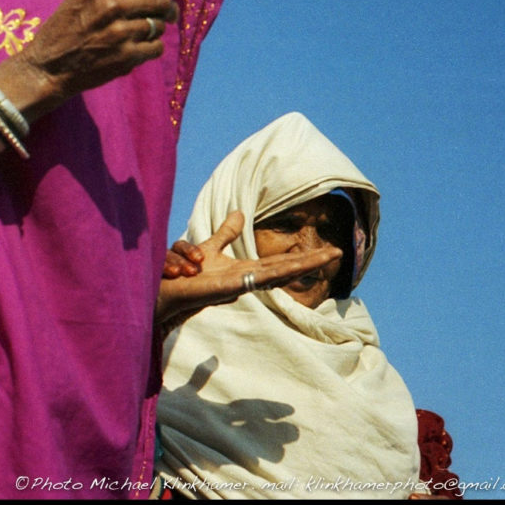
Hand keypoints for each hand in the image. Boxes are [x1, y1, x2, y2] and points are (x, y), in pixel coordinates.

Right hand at [0, 0, 178, 122]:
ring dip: (156, 29)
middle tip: (168, 12)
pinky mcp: (126, 57)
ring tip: (140, 33)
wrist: (47, 68)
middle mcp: (110, 6)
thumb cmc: (64, 30)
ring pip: (160, 24)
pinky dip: (152, 48)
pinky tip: (138, 49)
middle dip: (169, 5)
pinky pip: (157, 47)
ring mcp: (120, 33)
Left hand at [155, 211, 342, 332]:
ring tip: (328, 255)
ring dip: (303, 265)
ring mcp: (241, 284)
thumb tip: (239, 213)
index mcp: (244, 270)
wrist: (164, 291)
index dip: (302, 257)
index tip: (327, 250)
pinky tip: (295, 267)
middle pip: (286, 268)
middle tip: (339, 251)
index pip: (279, 263)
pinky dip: (278, 273)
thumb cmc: (184, 274)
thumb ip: (225, 233)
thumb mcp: (210, 247)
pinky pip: (256, 279)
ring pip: (278, 273)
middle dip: (312, 261)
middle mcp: (247, 279)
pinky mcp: (229, 287)